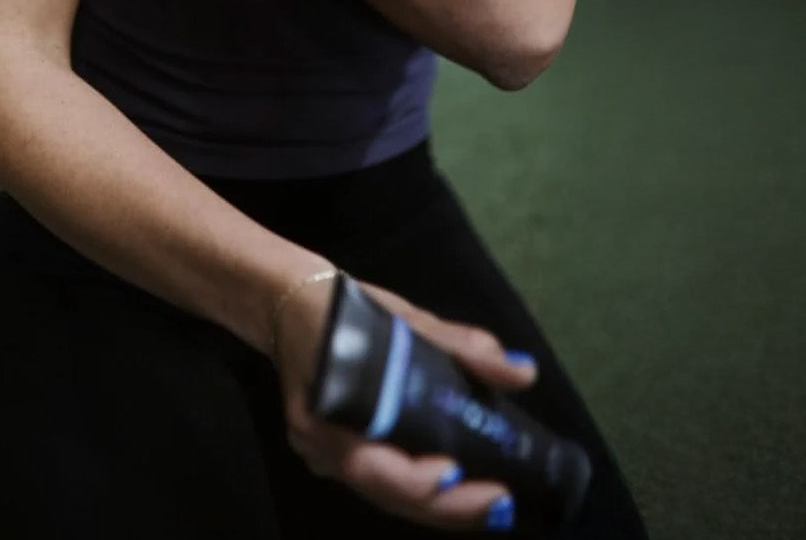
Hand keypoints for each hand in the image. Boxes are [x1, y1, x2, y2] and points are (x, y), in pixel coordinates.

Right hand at [273, 272, 538, 530]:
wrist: (284, 298)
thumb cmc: (338, 307)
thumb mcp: (400, 316)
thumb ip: (458, 345)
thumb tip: (521, 371)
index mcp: (325, 414)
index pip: (374, 467)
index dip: (417, 482)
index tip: (457, 473)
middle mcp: (321, 446)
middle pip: (387, 493)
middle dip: (446, 507)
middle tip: (501, 503)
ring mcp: (325, 454)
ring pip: (385, 493)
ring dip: (436, 503)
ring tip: (488, 500)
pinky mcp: (337, 451)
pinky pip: (380, 479)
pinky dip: (418, 486)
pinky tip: (454, 482)